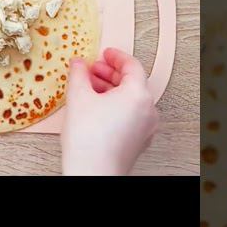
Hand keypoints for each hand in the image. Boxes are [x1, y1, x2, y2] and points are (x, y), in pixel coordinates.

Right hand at [60, 47, 158, 175]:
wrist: (92, 174)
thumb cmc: (89, 140)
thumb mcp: (78, 97)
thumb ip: (79, 74)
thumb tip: (79, 64)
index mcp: (138, 94)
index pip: (132, 65)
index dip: (116, 56)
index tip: (104, 53)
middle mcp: (148, 110)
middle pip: (132, 82)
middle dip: (110, 73)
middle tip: (93, 69)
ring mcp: (145, 127)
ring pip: (131, 100)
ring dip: (111, 90)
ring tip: (90, 88)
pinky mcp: (138, 141)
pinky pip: (130, 115)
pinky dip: (116, 106)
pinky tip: (97, 107)